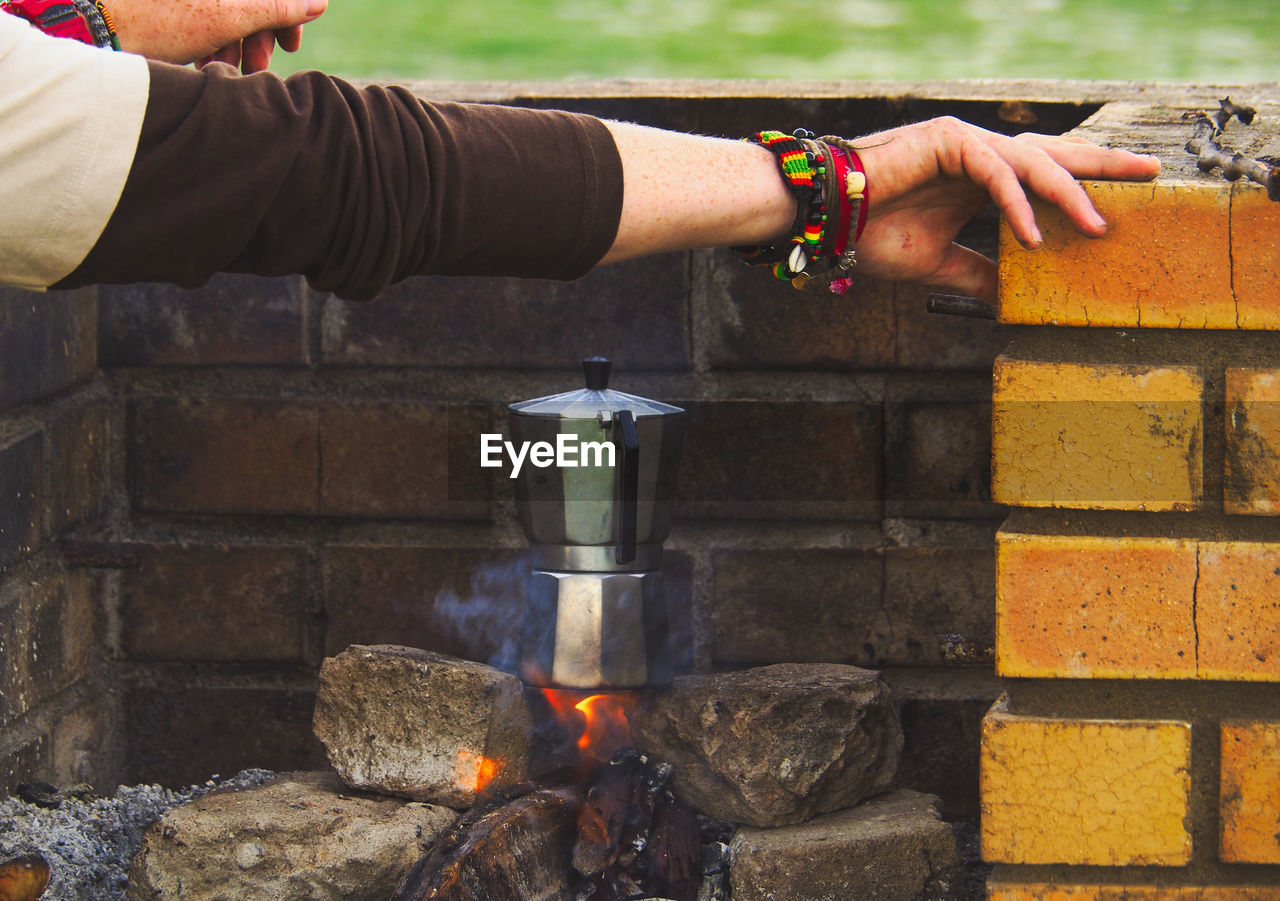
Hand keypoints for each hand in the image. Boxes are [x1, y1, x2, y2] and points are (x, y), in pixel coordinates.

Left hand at [110, 0, 327, 72]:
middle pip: (252, 5)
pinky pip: (207, 25)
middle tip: (257, 68)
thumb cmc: (161, 20)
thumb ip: (276, 7)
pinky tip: (205, 66)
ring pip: (230, 17)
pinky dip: (213, 45)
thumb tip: (317, 3)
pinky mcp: (175, 13)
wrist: (99, 31)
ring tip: (225, 72)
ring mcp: (191, 2)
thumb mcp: (229, 16)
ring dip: (236, 47)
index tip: (292, 45)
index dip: (289, 14)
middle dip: (258, 37)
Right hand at [852, 117, 1160, 300]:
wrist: (827, 220)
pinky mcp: (948, 140)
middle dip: (1103, 166)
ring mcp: (965, 142)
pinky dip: (1016, 202)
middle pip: (1054, 154)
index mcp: (980, 178)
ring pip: (1032, 161)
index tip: (1125, 202)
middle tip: (1152, 175)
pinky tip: (1031, 234)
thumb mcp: (938, 263)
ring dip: (1068, 193)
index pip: (1044, 175)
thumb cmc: (871, 235)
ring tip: (1097, 225)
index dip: (1083, 186)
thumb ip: (978, 273)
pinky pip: (994, 172)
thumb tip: (1007, 300)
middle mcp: (979, 153)